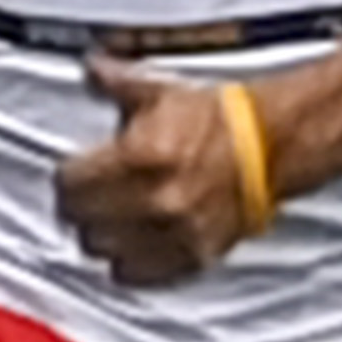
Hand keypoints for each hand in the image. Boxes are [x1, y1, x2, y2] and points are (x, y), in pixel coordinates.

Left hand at [53, 55, 255, 288]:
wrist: (272, 145)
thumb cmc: (222, 120)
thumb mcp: (163, 92)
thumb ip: (117, 82)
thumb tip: (93, 68)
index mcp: (138, 156)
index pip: (69, 184)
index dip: (70, 177)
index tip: (75, 174)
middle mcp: (153, 199)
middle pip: (81, 221)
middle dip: (83, 206)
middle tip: (91, 196)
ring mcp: (172, 232)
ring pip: (104, 251)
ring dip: (104, 236)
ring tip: (113, 219)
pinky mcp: (191, 256)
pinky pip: (137, 273)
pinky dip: (131, 261)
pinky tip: (136, 242)